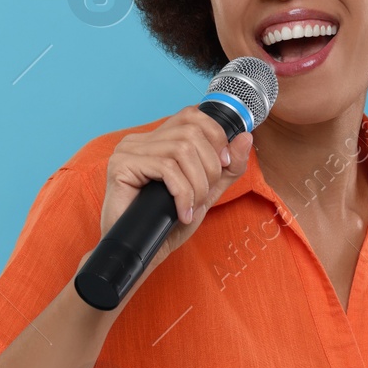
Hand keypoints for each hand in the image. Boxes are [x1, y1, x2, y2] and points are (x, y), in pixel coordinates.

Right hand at [98, 106, 254, 278]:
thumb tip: (245, 137)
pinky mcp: (121, 166)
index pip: (192, 115)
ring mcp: (128, 150)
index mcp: (158, 140)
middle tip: (203, 196)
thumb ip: (227, 167)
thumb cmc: (168, 224)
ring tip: (191, 207)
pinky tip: (181, 212)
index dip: (215, 136)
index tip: (222, 165)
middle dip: (209, 167)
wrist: (141, 252)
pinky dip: (182, 194)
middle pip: (191, 132)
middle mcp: (141, 139)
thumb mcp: (207, 192)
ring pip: (181, 150)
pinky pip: (166, 169)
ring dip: (197, 184)